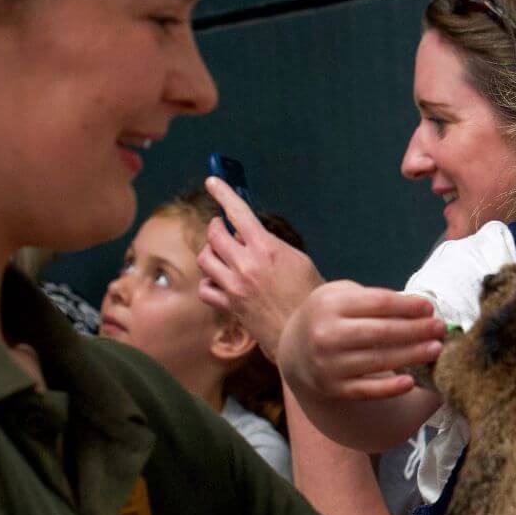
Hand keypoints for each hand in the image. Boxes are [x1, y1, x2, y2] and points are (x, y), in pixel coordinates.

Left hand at [197, 176, 324, 354]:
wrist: (306, 333)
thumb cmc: (309, 296)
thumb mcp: (298, 260)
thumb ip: (272, 246)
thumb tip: (253, 237)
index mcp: (266, 248)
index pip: (238, 212)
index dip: (223, 193)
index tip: (213, 182)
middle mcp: (246, 264)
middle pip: (214, 234)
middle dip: (216, 227)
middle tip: (221, 228)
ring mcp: (234, 286)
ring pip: (205, 259)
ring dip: (211, 253)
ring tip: (221, 255)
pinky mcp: (229, 306)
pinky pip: (206, 288)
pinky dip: (210, 283)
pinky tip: (219, 283)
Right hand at [279, 283, 444, 401]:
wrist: (292, 349)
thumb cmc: (328, 316)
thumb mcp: (339, 295)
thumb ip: (371, 298)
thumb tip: (418, 309)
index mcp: (330, 305)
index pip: (378, 303)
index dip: (407, 306)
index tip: (429, 308)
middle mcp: (326, 335)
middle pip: (381, 332)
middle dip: (416, 330)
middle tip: (441, 329)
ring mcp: (328, 364)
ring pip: (378, 361)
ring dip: (412, 355)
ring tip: (435, 349)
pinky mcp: (333, 388)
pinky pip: (367, 390)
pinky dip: (390, 388)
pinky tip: (411, 381)